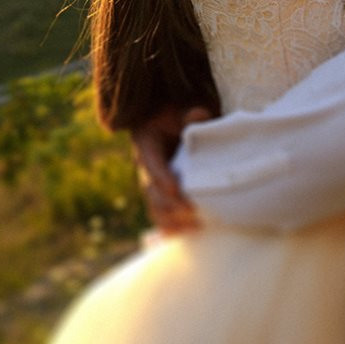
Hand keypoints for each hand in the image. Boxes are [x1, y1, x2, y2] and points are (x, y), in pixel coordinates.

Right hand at [131, 105, 211, 234]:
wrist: (169, 121)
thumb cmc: (178, 114)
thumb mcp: (183, 109)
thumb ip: (191, 114)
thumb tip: (199, 115)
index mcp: (146, 142)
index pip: (150, 161)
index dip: (161, 177)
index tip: (176, 190)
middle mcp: (145, 165)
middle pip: (151, 190)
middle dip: (171, 204)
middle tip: (193, 212)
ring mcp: (152, 182)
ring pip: (154, 206)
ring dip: (172, 219)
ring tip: (196, 226)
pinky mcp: (162, 194)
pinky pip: (161, 214)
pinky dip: (171, 227)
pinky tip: (188, 235)